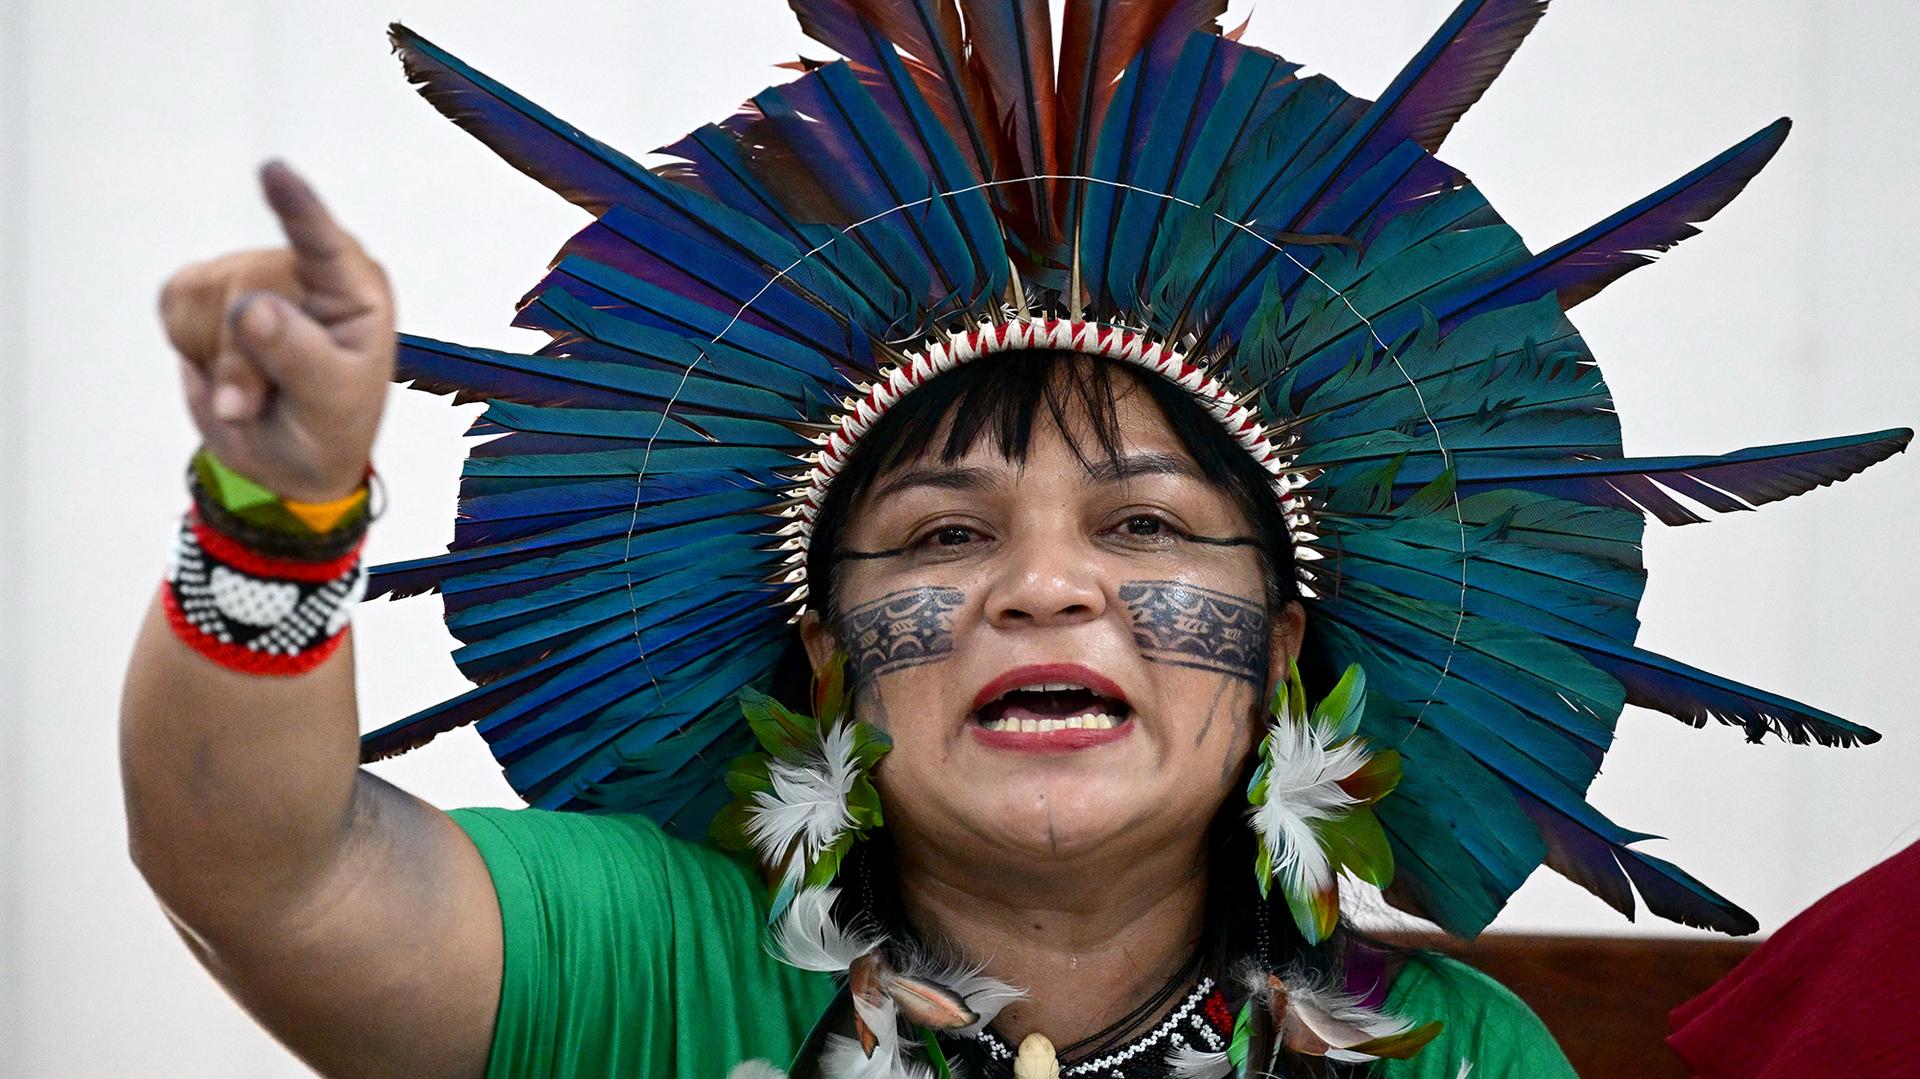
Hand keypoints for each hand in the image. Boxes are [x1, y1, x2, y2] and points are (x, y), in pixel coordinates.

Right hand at [160, 161, 395, 502]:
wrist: (287, 457)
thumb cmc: (327, 426)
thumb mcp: (328, 405)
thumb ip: (298, 358)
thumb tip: (253, 308)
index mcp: (354, 290)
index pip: (325, 245)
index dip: (297, 208)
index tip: (273, 172)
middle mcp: (306, 269)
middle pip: (245, 284)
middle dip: (241, 354)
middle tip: (259, 399)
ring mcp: (254, 273)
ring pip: (204, 295)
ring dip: (217, 355)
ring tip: (253, 384)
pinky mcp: (208, 287)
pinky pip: (174, 304)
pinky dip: (189, 344)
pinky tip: (223, 363)